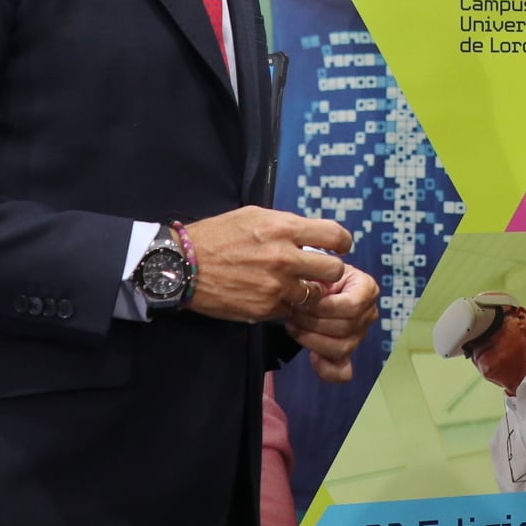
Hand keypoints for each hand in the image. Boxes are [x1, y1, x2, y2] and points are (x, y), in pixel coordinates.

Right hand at [179, 207, 348, 323]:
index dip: (341, 242)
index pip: (335, 236)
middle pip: (334, 270)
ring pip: (314, 295)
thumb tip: (311, 234)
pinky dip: (286, 305)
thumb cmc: (218, 236)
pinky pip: (290, 310)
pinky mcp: (265, 309)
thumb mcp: (254, 216)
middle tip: (317, 271)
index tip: (337, 247)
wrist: (184, 265)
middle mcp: (285, 257)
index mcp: (284, 228)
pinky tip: (272, 296)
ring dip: (307, 292)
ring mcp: (276, 286)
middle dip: (329, 271)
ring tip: (293, 286)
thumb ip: (286, 225)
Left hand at [284, 262, 379, 381]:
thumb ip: (317, 282)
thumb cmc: (319, 275)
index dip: (323, 308)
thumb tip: (308, 298)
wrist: (320, 283)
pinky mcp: (348, 352)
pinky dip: (326, 369)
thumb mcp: (319, 269)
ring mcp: (360, 335)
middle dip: (312, 323)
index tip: (300, 302)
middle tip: (291, 313)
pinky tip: (312, 358)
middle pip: (344, 328)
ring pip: (341, 348)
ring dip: (311, 340)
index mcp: (367, 289)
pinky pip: (342, 371)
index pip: (350, 306)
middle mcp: (369, 313)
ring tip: (293, 326)